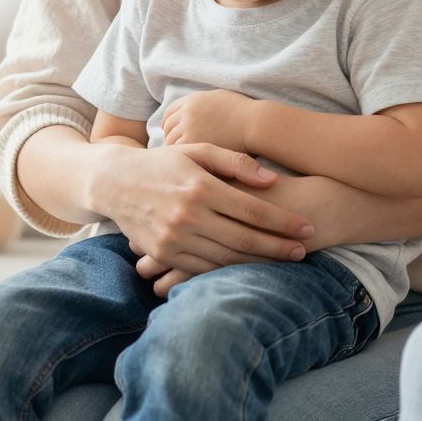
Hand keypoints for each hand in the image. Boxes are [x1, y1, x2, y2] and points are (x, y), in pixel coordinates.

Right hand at [86, 140, 311, 294]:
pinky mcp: (163, 254)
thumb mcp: (198, 150)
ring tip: (285, 261)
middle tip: (305, 250)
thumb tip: (272, 180)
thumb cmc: (164, 162)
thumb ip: (236, 162)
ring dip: (258, 263)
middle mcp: (188, 216)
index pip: (252, 210)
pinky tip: (249, 269)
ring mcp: (174, 238)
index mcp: (201, 187)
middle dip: (278, 247)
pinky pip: (202, 268)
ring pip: (226, 258)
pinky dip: (228, 270)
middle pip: (244, 239)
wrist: (115, 182)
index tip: (307, 227)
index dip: (283, 222)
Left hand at [161, 89, 257, 152]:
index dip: (170, 124)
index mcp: (192, 100)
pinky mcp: (195, 144)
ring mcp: (189, 129)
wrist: (255, 124)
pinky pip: (180, 152)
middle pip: (168, 128)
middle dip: (172, 137)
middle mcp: (187, 113)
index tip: (174, 132)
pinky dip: (183, 156)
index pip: (169, 113)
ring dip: (176, 149)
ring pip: (171, 142)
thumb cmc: (243, 112)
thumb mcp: (218, 98)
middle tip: (178, 147)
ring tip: (185, 156)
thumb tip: (189, 112)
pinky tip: (190, 160)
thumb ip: (200, 104)